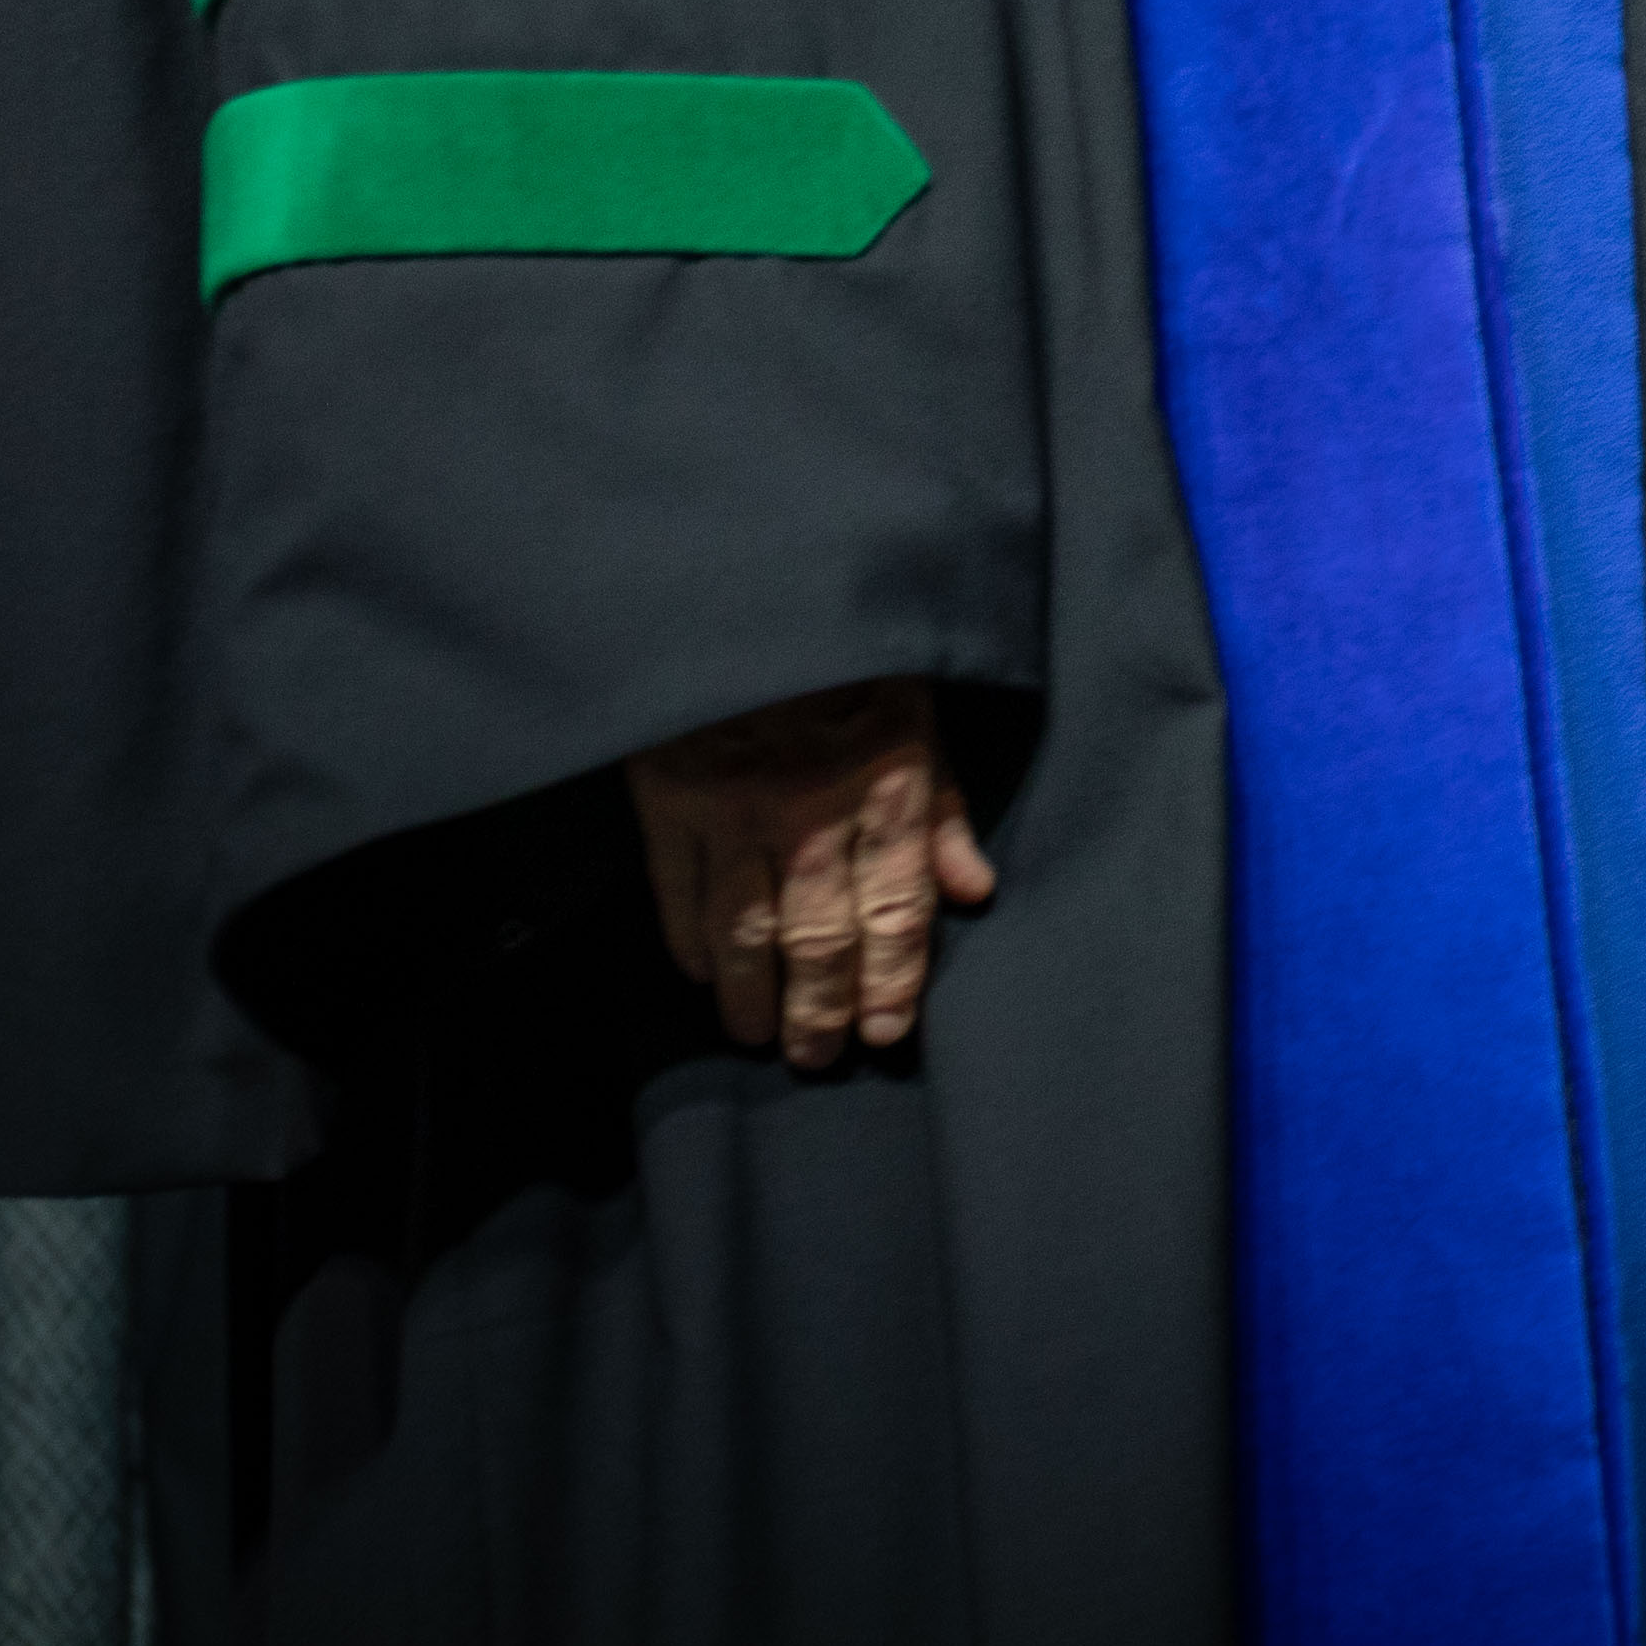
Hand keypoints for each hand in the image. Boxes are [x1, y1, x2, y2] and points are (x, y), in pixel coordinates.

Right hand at [627, 679, 995, 1069]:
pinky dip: (690, 942)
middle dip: (820, 1009)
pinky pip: (678, 892)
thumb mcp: (919, 715)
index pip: (896, 910)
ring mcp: (735, 809)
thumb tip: (977, 890)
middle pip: (820, 936)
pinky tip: (703, 973)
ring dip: (752, 995)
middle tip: (816, 1056)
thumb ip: (943, 808)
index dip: (892, 981)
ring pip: (745, 930)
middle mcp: (813, 810)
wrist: (755, 588)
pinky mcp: (669, 800)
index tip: (884, 1033)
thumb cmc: (850, 658)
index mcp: (886, 786)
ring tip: (758, 1035)